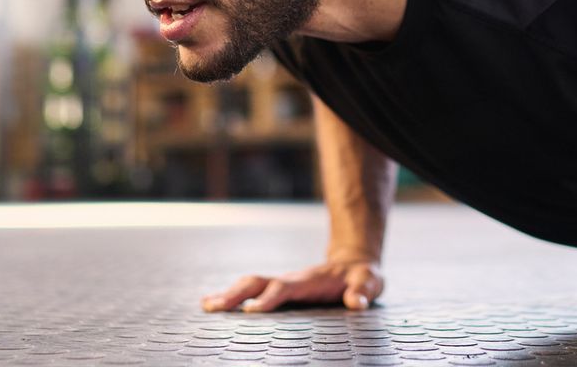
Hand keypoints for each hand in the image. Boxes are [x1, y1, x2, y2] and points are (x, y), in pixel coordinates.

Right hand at [201, 260, 383, 312]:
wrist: (354, 263)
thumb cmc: (362, 276)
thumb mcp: (370, 281)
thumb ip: (364, 290)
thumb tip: (357, 302)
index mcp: (309, 280)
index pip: (285, 288)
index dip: (269, 299)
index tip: (251, 312)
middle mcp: (291, 279)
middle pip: (258, 282)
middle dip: (236, 294)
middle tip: (213, 308)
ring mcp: (282, 283)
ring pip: (250, 284)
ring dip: (228, 294)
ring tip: (206, 307)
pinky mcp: (278, 289)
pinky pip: (250, 291)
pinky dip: (230, 295)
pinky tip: (210, 304)